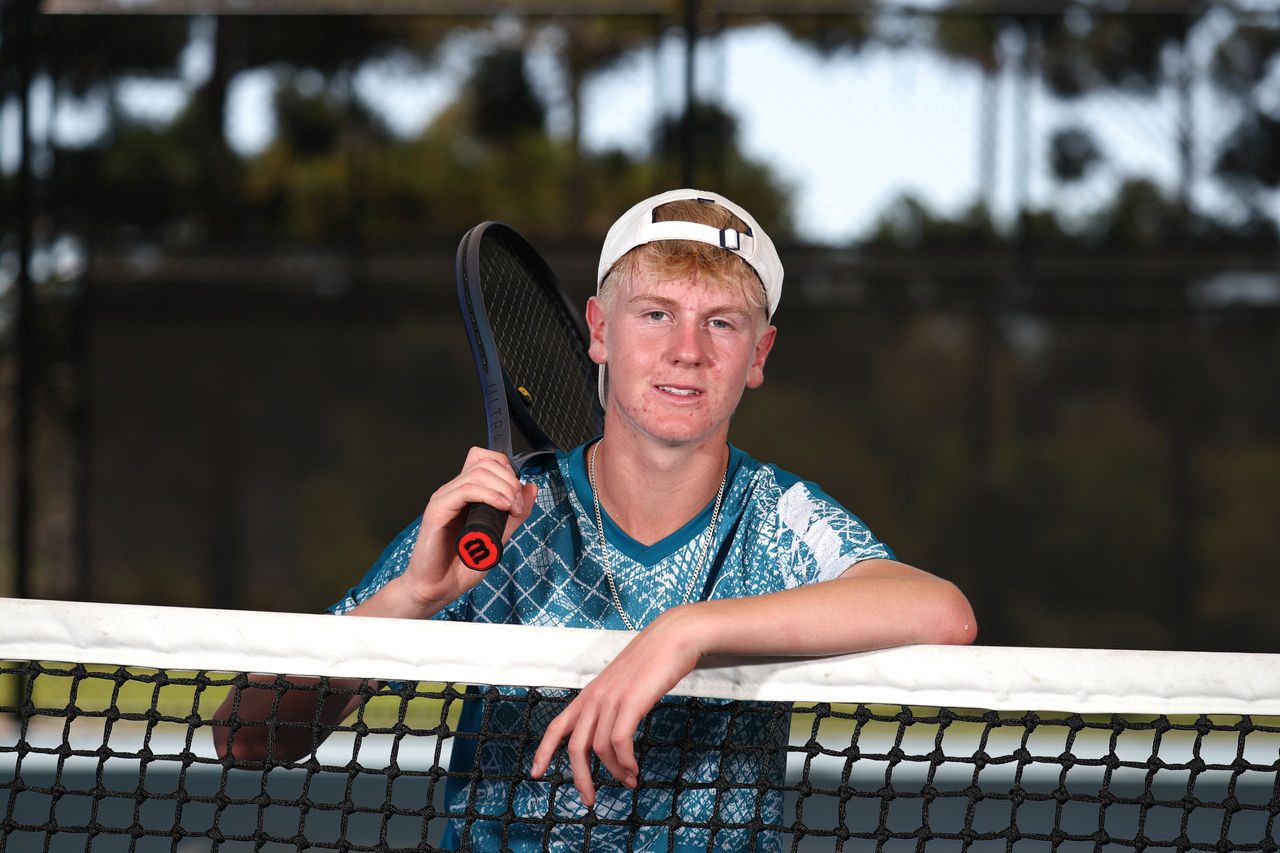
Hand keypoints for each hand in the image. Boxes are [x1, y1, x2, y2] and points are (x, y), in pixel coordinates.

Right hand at [395, 447, 537, 615]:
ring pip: (478, 472)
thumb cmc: (461, 566)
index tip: (519, 496)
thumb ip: (515, 513)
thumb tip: (532, 488)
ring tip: (512, 509)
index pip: (486, 459)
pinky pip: (465, 489)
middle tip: (518, 507)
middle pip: (486, 462)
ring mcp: (445, 498)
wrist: (438, 588)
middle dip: (510, 480)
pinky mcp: (437, 510)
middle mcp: (455, 491)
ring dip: (504, 488)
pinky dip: (489, 494)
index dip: (508, 469)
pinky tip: (501, 507)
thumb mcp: (499, 536)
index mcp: (467, 493)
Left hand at [529, 608, 702, 806]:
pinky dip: (626, 762)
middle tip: (589, 799)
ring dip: (614, 772)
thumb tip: (610, 733)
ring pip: (599, 749)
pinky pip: (620, 743)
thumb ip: (611, 705)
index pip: (556, 726)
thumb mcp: (622, 684)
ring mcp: (611, 699)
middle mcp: (594, 698)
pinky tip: (634, 769)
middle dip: (580, 778)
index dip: (543, 752)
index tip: (536, 773)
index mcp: (589, 694)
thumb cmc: (651, 662)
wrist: (672, 638)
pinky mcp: (630, 702)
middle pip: (575, 748)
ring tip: (629, 781)